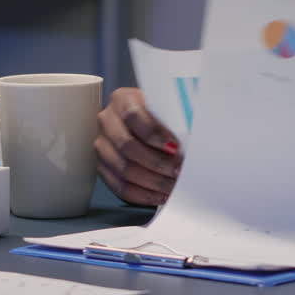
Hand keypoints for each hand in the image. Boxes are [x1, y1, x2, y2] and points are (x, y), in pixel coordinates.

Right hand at [96, 88, 183, 205]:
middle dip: (156, 162)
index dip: (154, 133)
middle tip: (177, 170)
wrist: (148, 122)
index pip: (133, 116)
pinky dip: (142, 194)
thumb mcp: (168, 107)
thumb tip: (191, 139)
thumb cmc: (162, 114)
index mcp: (122, 99)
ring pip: (123, 169)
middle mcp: (107, 120)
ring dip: (152, 181)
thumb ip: (175, 119)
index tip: (175, 146)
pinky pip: (119, 186)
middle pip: (126, 145)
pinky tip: (159, 195)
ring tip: (172, 185)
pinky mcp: (103, 166)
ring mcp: (102, 144)